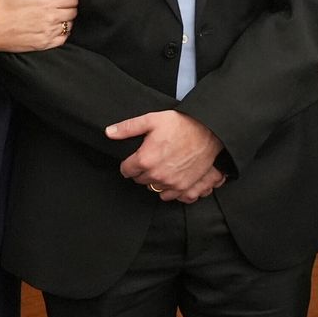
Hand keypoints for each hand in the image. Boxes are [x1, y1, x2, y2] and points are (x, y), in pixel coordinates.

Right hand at [0, 0, 78, 52]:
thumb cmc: (1, 6)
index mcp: (46, 2)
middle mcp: (51, 18)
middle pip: (73, 11)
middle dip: (68, 5)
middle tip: (56, 2)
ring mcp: (48, 32)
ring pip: (70, 24)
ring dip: (65, 18)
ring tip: (53, 14)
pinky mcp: (44, 44)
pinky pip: (63, 38)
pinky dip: (61, 32)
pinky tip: (52, 27)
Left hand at [105, 110, 224, 198]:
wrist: (208, 131)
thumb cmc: (181, 124)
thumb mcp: (152, 120)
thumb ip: (128, 128)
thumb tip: (109, 132)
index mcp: (145, 159)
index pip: (126, 170)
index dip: (130, 163)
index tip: (136, 157)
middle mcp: (156, 174)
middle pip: (139, 180)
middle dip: (142, 170)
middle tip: (153, 157)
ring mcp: (170, 182)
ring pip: (152, 188)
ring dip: (154, 179)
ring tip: (162, 165)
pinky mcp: (183, 187)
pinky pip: (167, 196)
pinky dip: (167, 188)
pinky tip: (171, 176)